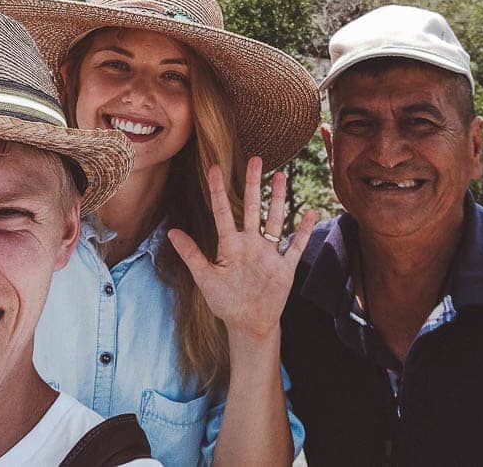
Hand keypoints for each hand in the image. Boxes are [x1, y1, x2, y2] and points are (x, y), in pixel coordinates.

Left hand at [168, 157, 316, 341]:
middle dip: (254, 184)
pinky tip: (310, 212)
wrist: (248, 323)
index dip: (218, 190)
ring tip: (281, 176)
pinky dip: (304, 230)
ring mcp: (269, 253)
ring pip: (275, 219)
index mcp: (230, 245)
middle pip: (252, 207)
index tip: (214, 168)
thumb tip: (171, 231)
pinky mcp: (284, 267)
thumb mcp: (205, 278)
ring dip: (278, 199)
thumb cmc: (224, 301)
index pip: (222, 212)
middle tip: (256, 159)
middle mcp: (250, 243)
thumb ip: (191, 255)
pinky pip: (295, 245)